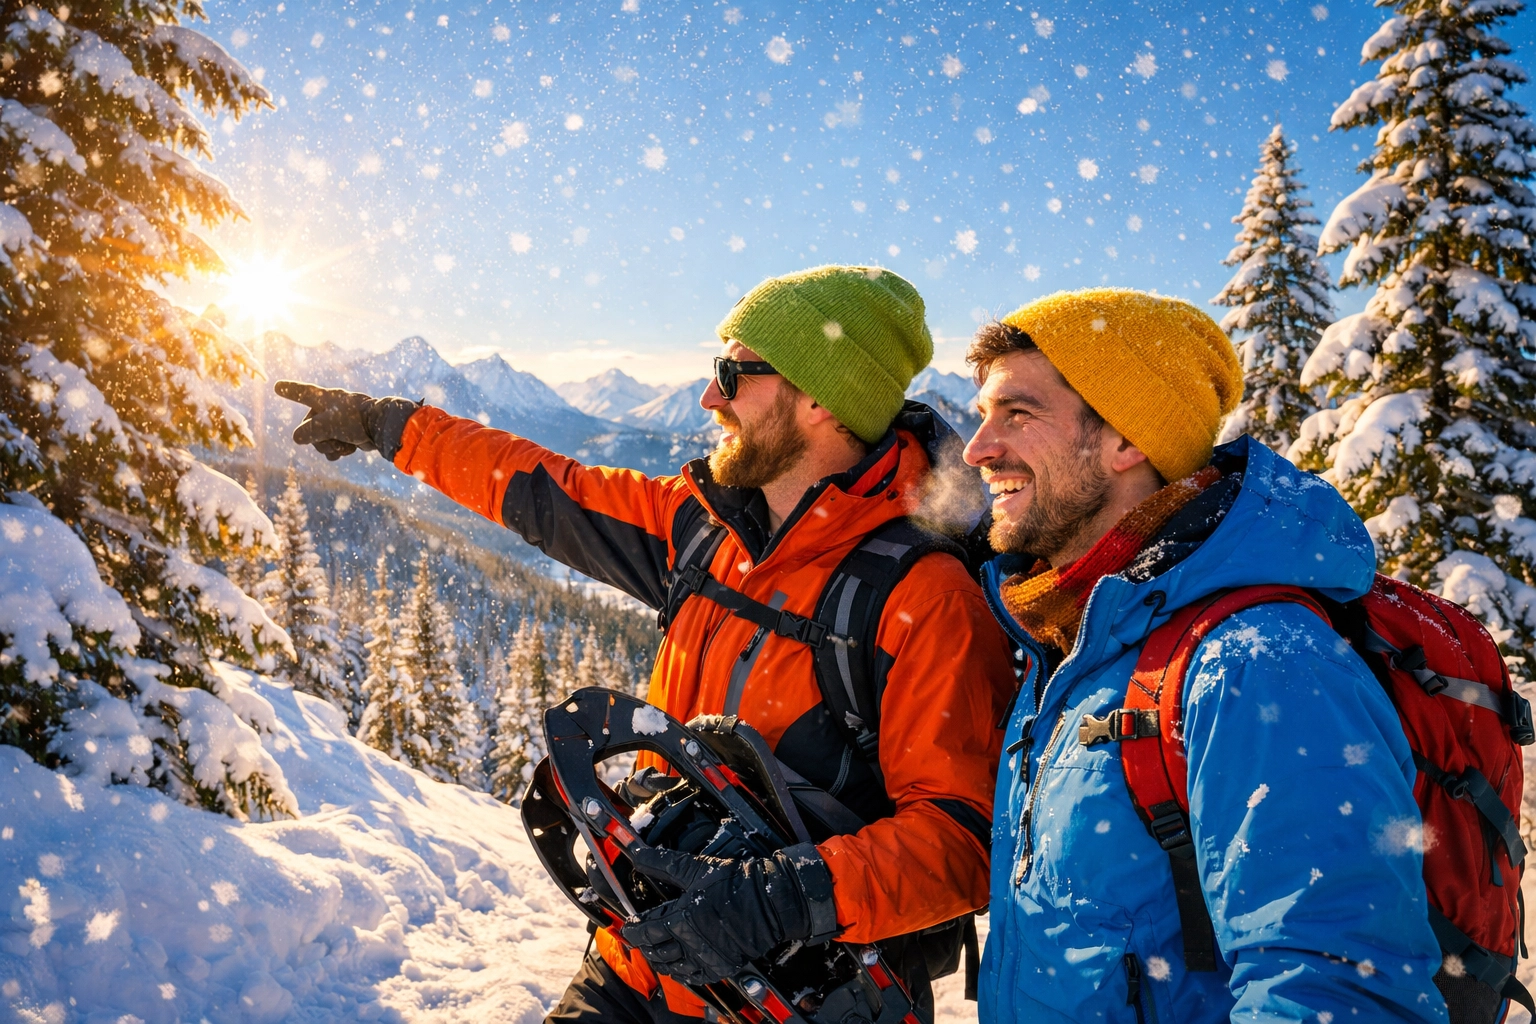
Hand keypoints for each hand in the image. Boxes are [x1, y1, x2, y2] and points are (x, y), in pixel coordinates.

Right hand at [273, 381, 419, 461]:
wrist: (383, 429)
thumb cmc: (355, 420)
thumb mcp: (327, 425)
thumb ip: (308, 432)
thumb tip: (297, 438)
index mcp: (325, 398)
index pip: (302, 393)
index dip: (290, 390)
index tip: (277, 386)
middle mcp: (330, 408)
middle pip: (309, 428)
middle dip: (318, 439)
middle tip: (332, 438)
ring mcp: (339, 422)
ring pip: (321, 439)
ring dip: (330, 446)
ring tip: (344, 444)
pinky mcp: (348, 434)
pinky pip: (333, 445)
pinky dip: (339, 450)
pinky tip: (349, 449)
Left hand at [619, 843, 837, 985]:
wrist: (769, 902)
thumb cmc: (735, 883)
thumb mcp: (696, 869)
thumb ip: (663, 863)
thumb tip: (638, 853)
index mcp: (682, 918)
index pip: (645, 931)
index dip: (633, 929)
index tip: (630, 925)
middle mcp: (691, 942)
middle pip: (655, 951)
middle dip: (643, 945)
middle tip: (640, 937)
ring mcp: (705, 957)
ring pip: (671, 967)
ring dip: (659, 959)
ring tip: (656, 950)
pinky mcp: (720, 966)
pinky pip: (693, 977)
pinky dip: (681, 973)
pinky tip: (678, 965)